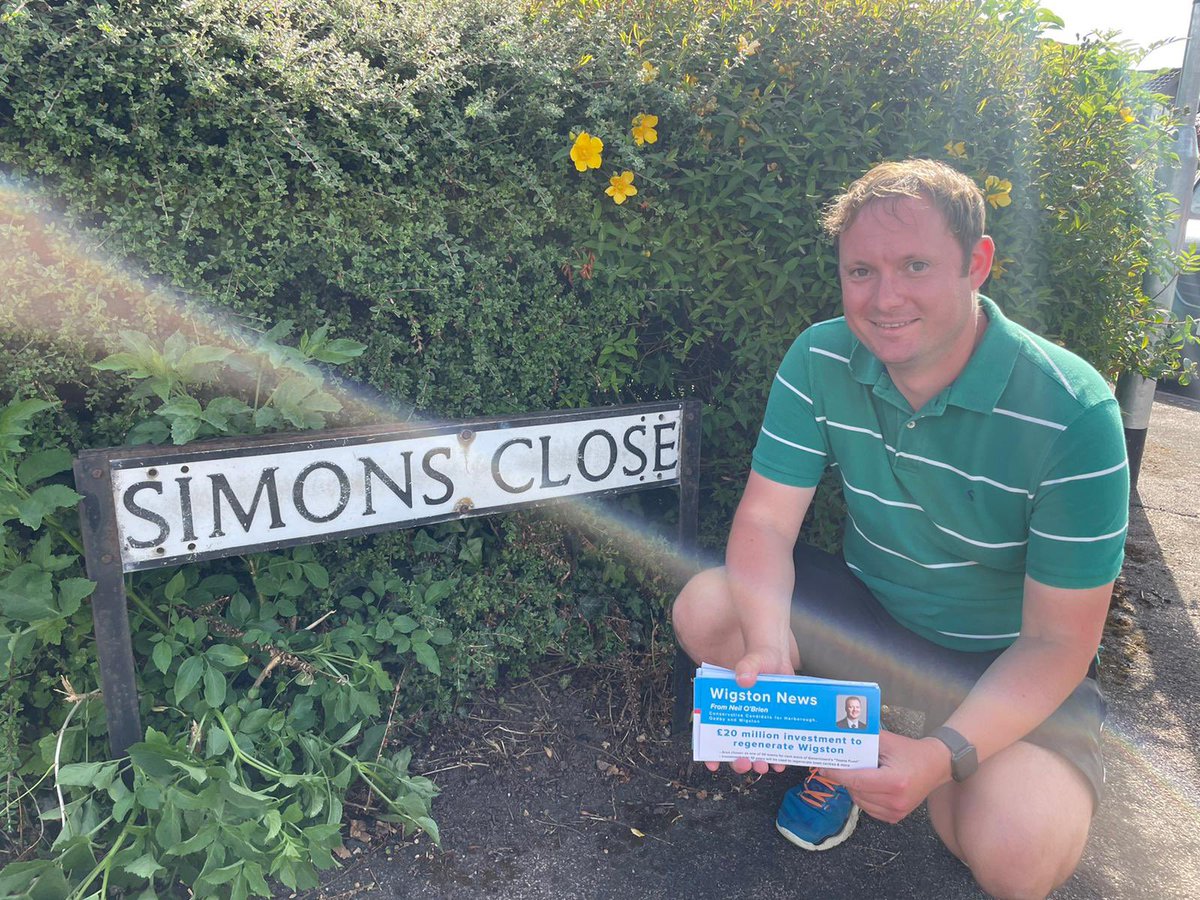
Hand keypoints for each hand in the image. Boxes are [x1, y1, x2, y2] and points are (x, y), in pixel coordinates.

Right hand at [702, 647, 794, 775]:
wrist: (779, 656)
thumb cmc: (761, 655)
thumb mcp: (753, 658)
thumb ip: (749, 665)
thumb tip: (745, 678)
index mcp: (727, 703)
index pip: (713, 730)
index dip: (711, 750)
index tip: (711, 764)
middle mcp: (740, 716)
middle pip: (735, 744)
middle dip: (738, 760)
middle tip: (744, 762)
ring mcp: (758, 721)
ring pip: (754, 747)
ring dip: (757, 760)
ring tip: (763, 766)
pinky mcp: (774, 722)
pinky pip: (774, 743)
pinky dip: (777, 755)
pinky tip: (781, 762)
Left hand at [817, 731, 950, 823]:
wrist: (935, 765)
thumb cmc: (910, 751)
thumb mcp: (887, 740)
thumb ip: (864, 740)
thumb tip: (840, 738)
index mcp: (894, 781)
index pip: (856, 780)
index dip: (837, 774)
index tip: (823, 768)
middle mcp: (895, 800)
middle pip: (856, 791)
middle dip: (845, 779)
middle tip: (839, 766)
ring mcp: (896, 812)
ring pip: (860, 801)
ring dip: (853, 788)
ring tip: (858, 773)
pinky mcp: (896, 817)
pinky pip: (869, 808)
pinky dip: (863, 797)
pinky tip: (868, 784)